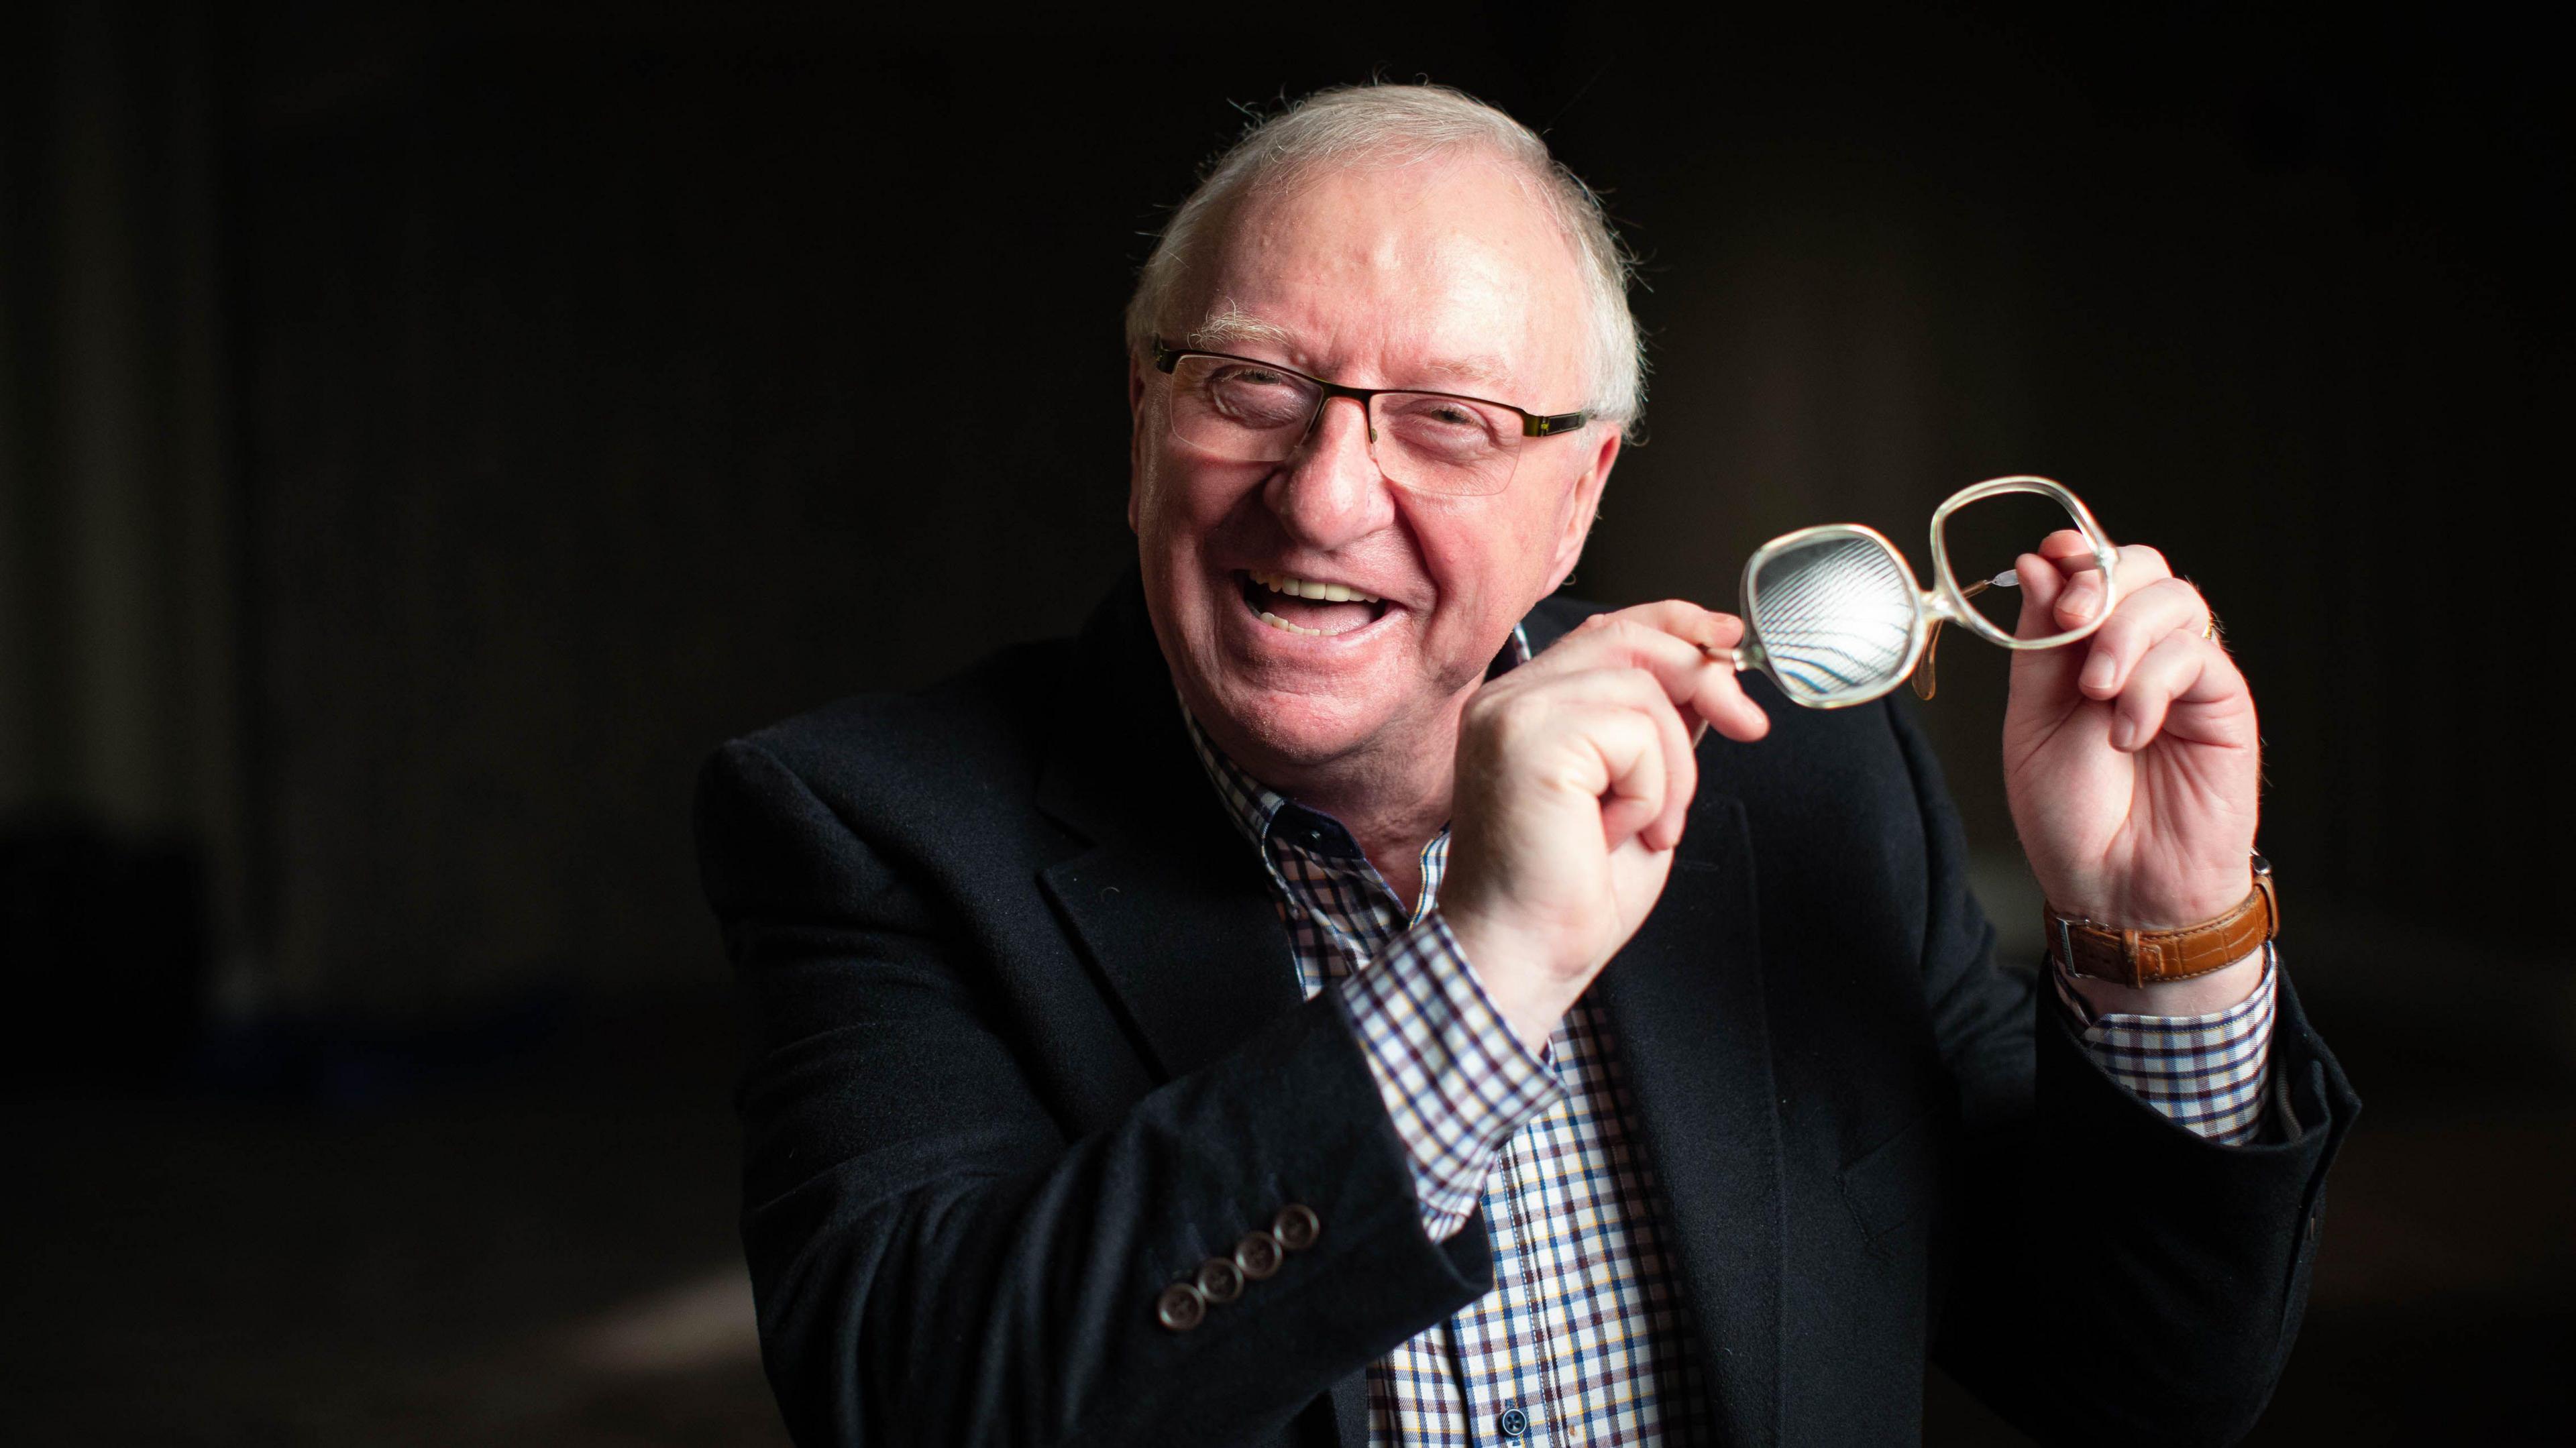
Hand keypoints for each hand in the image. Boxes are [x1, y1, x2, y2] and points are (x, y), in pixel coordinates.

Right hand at [1441, 602, 1771, 1051]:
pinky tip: (1615, 832)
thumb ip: (1657, 729)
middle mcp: (1508, 700)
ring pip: (1643, 690)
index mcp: (1524, 708)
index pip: (1607, 630)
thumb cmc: (1569, 895)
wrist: (1524, 957)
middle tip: (1748, 727)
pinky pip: (1634, 733)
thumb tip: (1709, 677)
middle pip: (1630, 638)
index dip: (1676, 624)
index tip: (1730, 642)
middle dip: (1704, 679)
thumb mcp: (1636, 792)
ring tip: (1645, 827)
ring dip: (1671, 770)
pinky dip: (1651, 791)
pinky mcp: (1529, 739)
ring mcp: (1512, 714)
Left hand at [2002, 535, 2261, 937]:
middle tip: (2072, 623)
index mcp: (2088, 651)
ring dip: (2125, 634)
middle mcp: (2142, 653)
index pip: (2094, 569)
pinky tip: (2129, 732)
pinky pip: (2197, 656)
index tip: (2048, 560)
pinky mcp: (2224, 705)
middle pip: (2143, 567)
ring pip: (2176, 598)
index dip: (2075, 552)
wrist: (2113, 890)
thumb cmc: (2072, 817)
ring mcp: (2186, 677)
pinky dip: (2153, 684)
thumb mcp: (2031, 723)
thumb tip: (2039, 562)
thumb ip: (2039, 645)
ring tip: (2098, 694)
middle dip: (2101, 581)